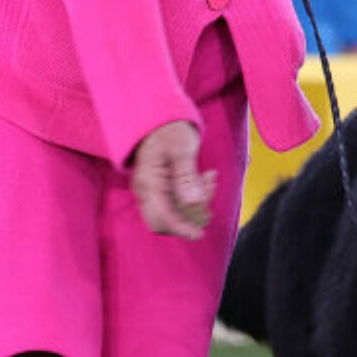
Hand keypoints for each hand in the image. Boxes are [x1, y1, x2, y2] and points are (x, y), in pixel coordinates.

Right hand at [130, 121, 215, 239]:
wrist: (159, 122)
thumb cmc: (169, 131)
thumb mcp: (181, 148)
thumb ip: (186, 175)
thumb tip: (193, 202)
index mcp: (148, 183)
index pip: (161, 217)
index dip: (181, 229)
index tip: (199, 234)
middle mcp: (146, 192)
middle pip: (166, 222)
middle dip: (191, 215)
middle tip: (209, 187)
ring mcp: (152, 194)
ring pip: (174, 216)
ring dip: (197, 206)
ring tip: (209, 179)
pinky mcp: (161, 193)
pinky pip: (177, 207)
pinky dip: (194, 200)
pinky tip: (205, 180)